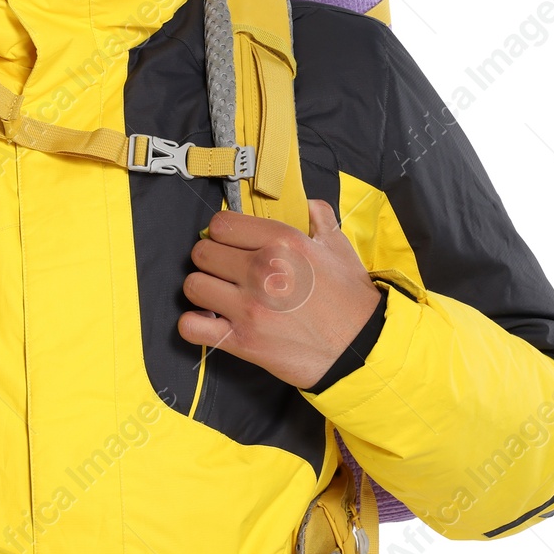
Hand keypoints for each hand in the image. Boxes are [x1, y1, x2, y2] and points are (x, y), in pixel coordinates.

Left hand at [179, 199, 381, 388]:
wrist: (362, 350)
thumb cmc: (351, 299)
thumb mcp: (339, 247)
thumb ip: (318, 218)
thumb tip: (305, 203)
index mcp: (283, 242)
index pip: (222, 225)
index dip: (222, 234)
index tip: (230, 244)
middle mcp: (262, 270)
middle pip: (202, 253)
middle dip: (211, 260)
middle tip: (225, 271)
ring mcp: (250, 308)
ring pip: (193, 286)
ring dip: (203, 290)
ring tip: (219, 296)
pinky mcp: (243, 341)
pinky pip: (191, 327)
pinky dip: (194, 325)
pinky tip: (211, 322)